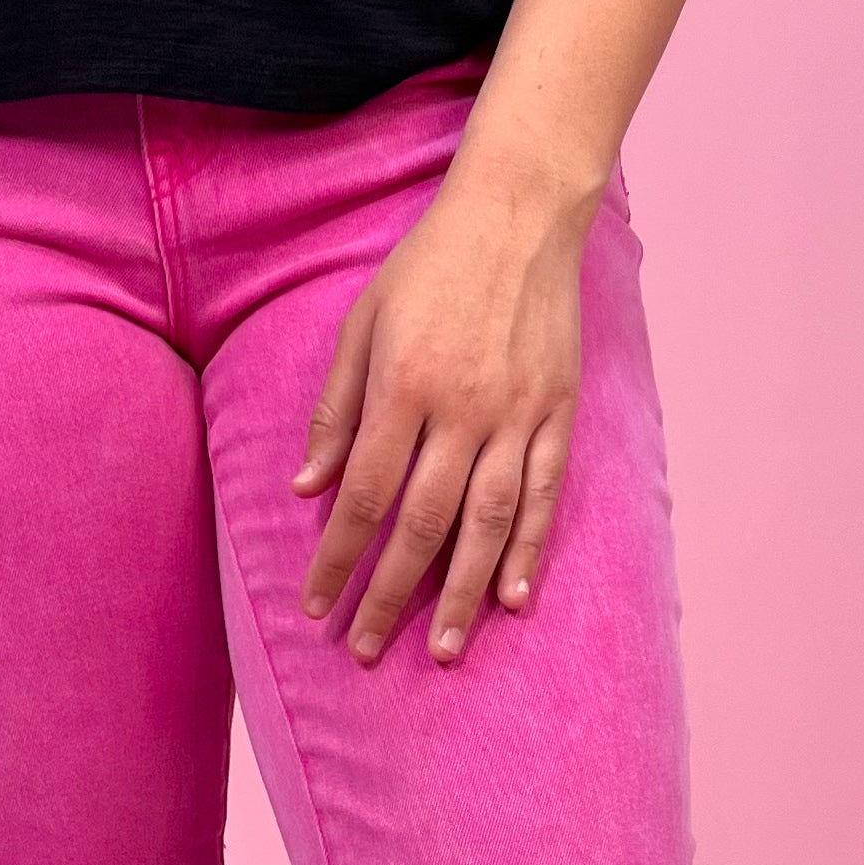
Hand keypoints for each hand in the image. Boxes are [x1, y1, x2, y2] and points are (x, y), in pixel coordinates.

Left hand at [296, 162, 596, 663]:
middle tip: (367, 650)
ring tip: (440, 649)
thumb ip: (335, 410)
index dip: (337, 558)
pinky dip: (529, 549)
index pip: (363, 494)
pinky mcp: (557, 412)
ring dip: (460, 593)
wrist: (519, 213)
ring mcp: (516, 414)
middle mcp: (461, 410)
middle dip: (389, 595)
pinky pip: (544, 494)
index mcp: (403, 387)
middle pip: (420, 524)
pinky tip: (513, 598)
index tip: (317, 606)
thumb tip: (305, 489)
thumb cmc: (428, 266)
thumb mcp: (361, 323)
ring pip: (487, 523)